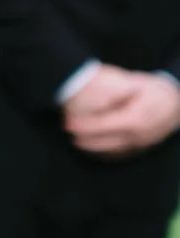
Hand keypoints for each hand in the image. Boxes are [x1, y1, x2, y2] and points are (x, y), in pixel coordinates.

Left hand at [64, 67, 179, 156]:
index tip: (69, 123)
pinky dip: (105, 153)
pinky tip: (92, 148)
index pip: (104, 125)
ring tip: (75, 139)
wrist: (178, 104)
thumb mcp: (138, 83)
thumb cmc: (156, 91)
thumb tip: (97, 94)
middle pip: (105, 142)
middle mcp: (137, 136)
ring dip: (92, 147)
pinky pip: (120, 154)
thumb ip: (118, 88)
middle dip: (84, 138)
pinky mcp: (142, 148)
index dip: (85, 125)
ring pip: (112, 151)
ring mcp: (140, 144)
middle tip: (68, 130)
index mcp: (134, 119)